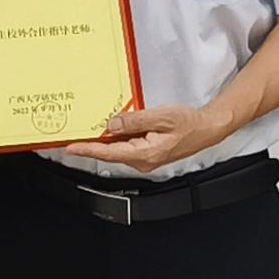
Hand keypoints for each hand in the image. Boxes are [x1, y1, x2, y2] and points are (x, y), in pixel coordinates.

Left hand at [65, 101, 230, 172]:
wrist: (206, 129)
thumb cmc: (189, 124)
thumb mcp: (161, 117)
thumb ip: (135, 120)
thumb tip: (113, 123)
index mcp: (145, 154)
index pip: (109, 153)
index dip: (88, 149)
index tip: (71, 148)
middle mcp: (143, 161)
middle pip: (110, 152)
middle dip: (91, 145)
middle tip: (72, 137)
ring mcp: (145, 158)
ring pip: (118, 149)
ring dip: (104, 141)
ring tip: (88, 131)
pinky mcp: (147, 153)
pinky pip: (126, 146)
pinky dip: (116, 138)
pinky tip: (111, 129)